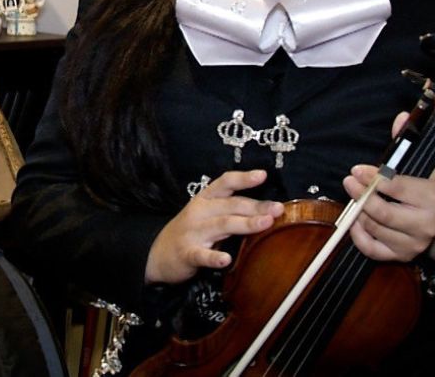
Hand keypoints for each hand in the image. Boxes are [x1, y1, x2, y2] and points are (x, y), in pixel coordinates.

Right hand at [145, 169, 284, 284]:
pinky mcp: (187, 254)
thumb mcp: (206, 214)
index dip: (243, 178)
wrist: (156, 255)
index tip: (263, 175)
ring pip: (221, 225)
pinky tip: (226, 259)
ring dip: (245, 224)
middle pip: (230, 205)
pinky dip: (213, 257)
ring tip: (265, 224)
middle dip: (256, 206)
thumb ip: (230, 210)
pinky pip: (201, 255)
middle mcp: (199, 212)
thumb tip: (266, 209)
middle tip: (278, 209)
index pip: (225, 183)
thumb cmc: (189, 232)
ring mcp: (192, 232)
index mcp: (205, 200)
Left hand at [342, 112, 434, 261]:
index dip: (373, 178)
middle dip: (361, 196)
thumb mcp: (422, 165)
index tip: (356, 170)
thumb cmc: (427, 190)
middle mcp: (425, 223)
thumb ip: (406, 142)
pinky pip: (373, 250)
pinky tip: (355, 221)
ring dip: (358, 213)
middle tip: (348, 182)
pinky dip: (359, 236)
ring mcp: (413, 243)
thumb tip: (400, 117)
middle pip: (383, 212)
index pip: (396, 187)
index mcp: (432, 197)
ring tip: (353, 198)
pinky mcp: (402, 256)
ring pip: (376, 228)